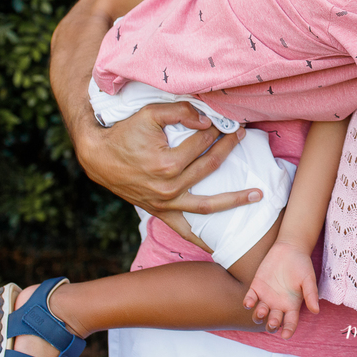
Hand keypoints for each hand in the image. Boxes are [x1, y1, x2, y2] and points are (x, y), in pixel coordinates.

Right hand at [77, 101, 261, 245]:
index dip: (217, 129)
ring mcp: (165, 204)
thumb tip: (208, 120)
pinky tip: (219, 245)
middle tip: (241, 135)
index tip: (227, 121)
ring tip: (258, 195)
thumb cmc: (125, 133)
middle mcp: (169, 188)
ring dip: (234, 200)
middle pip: (210, 166)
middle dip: (229, 148)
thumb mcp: (149, 114)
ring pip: (207, 205)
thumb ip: (180, 112)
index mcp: (167, 164)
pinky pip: (185, 230)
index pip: (203, 143)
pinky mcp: (161, 212)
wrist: (99, 157)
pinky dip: (202, 239)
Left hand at [244, 240, 320, 337]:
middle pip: (273, 322)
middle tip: (273, 321)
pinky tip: (249, 302)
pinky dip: (248, 302)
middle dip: (272, 325)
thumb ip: (311, 294)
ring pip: (259, 314)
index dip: (288, 330)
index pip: (290, 323)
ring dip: (259, 316)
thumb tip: (316, 311)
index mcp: (292, 305)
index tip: (285, 335)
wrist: (289, 249)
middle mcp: (278, 305)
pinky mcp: (256, 288)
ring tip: (261, 312)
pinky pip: (249, 299)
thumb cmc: (301, 265)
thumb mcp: (308, 279)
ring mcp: (266, 297)